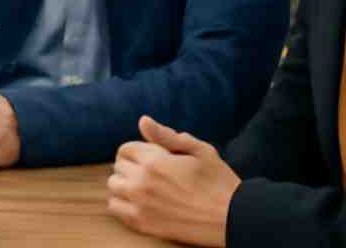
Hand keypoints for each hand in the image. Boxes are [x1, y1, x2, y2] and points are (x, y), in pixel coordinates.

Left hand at [106, 115, 239, 246]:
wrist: (233, 219)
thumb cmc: (219, 182)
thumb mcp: (199, 150)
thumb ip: (167, 135)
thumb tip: (143, 121)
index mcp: (154, 161)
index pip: (125, 149)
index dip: (138, 150)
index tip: (151, 157)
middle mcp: (141, 183)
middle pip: (118, 167)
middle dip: (131, 166)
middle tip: (150, 173)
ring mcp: (140, 205)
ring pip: (113, 188)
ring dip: (124, 184)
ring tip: (143, 187)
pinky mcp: (144, 225)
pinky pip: (115, 210)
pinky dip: (121, 204)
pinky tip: (138, 203)